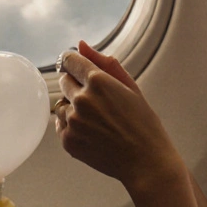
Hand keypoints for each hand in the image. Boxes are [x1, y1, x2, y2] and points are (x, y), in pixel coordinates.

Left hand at [54, 41, 182, 195]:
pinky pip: (61, 125)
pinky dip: (72, 126)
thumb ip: (104, 63)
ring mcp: (73, 121)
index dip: (73, 63)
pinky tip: (93, 133)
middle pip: (64, 80)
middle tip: (99, 102)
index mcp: (98, 81)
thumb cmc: (143, 124)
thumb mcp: (130, 88)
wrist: (146, 162)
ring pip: (62, 104)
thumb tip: (80, 45)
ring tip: (98, 120)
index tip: (78, 69)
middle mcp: (81, 99)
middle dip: (76, 86)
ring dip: (74, 108)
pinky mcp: (68, 140)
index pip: (68, 60)